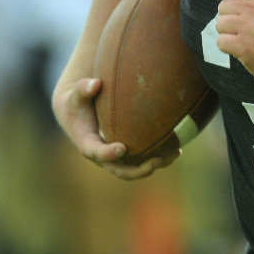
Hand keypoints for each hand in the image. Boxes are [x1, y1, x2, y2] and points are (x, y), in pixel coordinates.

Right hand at [54, 77, 178, 179]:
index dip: (108, 154)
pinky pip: (143, 159)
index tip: (122, 148)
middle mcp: (103, 156)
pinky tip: (177, 147)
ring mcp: (116, 157)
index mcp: (88, 144)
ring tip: (175, 153)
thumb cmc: (78, 102)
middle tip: (156, 159)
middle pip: (121, 170)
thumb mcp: (76, 95)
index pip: (97, 153)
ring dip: (156, 164)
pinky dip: (160, 156)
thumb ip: (82, 89)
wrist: (79, 113)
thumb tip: (95, 83)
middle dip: (139, 169)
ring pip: (137, 168)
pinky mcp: (127, 153)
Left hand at [213, 0, 253, 87]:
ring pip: (220, 24)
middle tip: (241, 27)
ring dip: (226, 33)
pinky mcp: (244, 47)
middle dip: (228, 17)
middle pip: (224, 6)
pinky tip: (239, 48)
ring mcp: (250, 29)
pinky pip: (221, 41)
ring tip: (242, 38)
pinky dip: (226, 46)